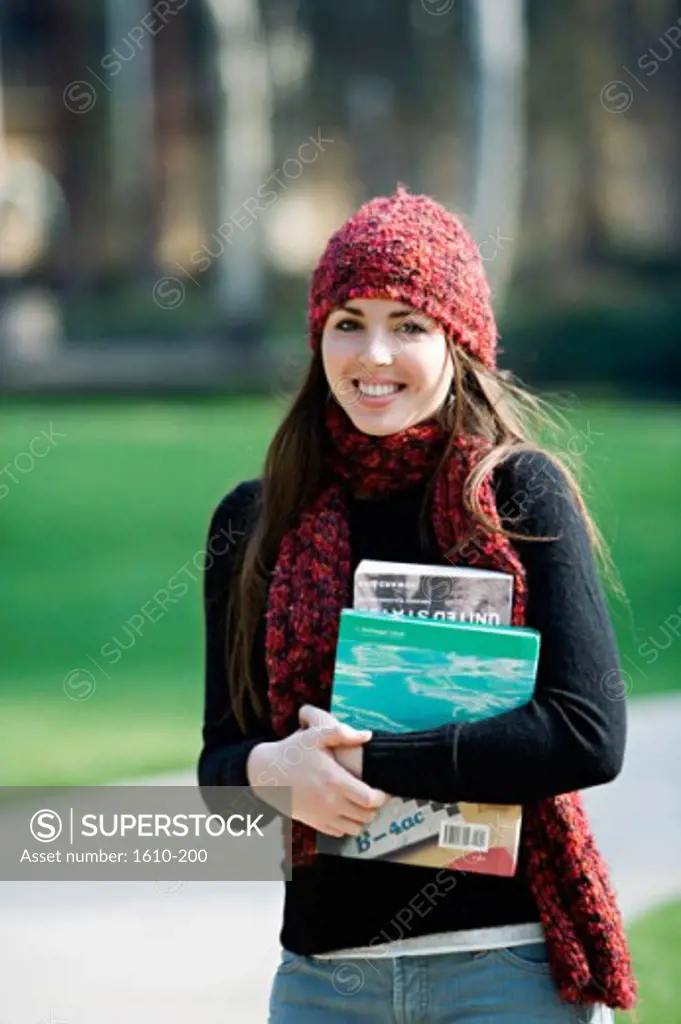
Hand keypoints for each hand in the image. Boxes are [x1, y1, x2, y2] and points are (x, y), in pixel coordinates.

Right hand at [246, 710, 388, 837]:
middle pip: (367, 816)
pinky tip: (344, 810)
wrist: (265, 773)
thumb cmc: (291, 752)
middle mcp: (331, 803)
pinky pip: (339, 832)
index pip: (370, 799)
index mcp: (335, 782)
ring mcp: (322, 815)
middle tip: (374, 795)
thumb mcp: (314, 736)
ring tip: (361, 804)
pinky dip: (346, 825)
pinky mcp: (314, 822)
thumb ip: (341, 733)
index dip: (382, 796)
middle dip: (375, 807)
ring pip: (355, 828)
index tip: (383, 789)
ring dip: (362, 818)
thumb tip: (367, 735)